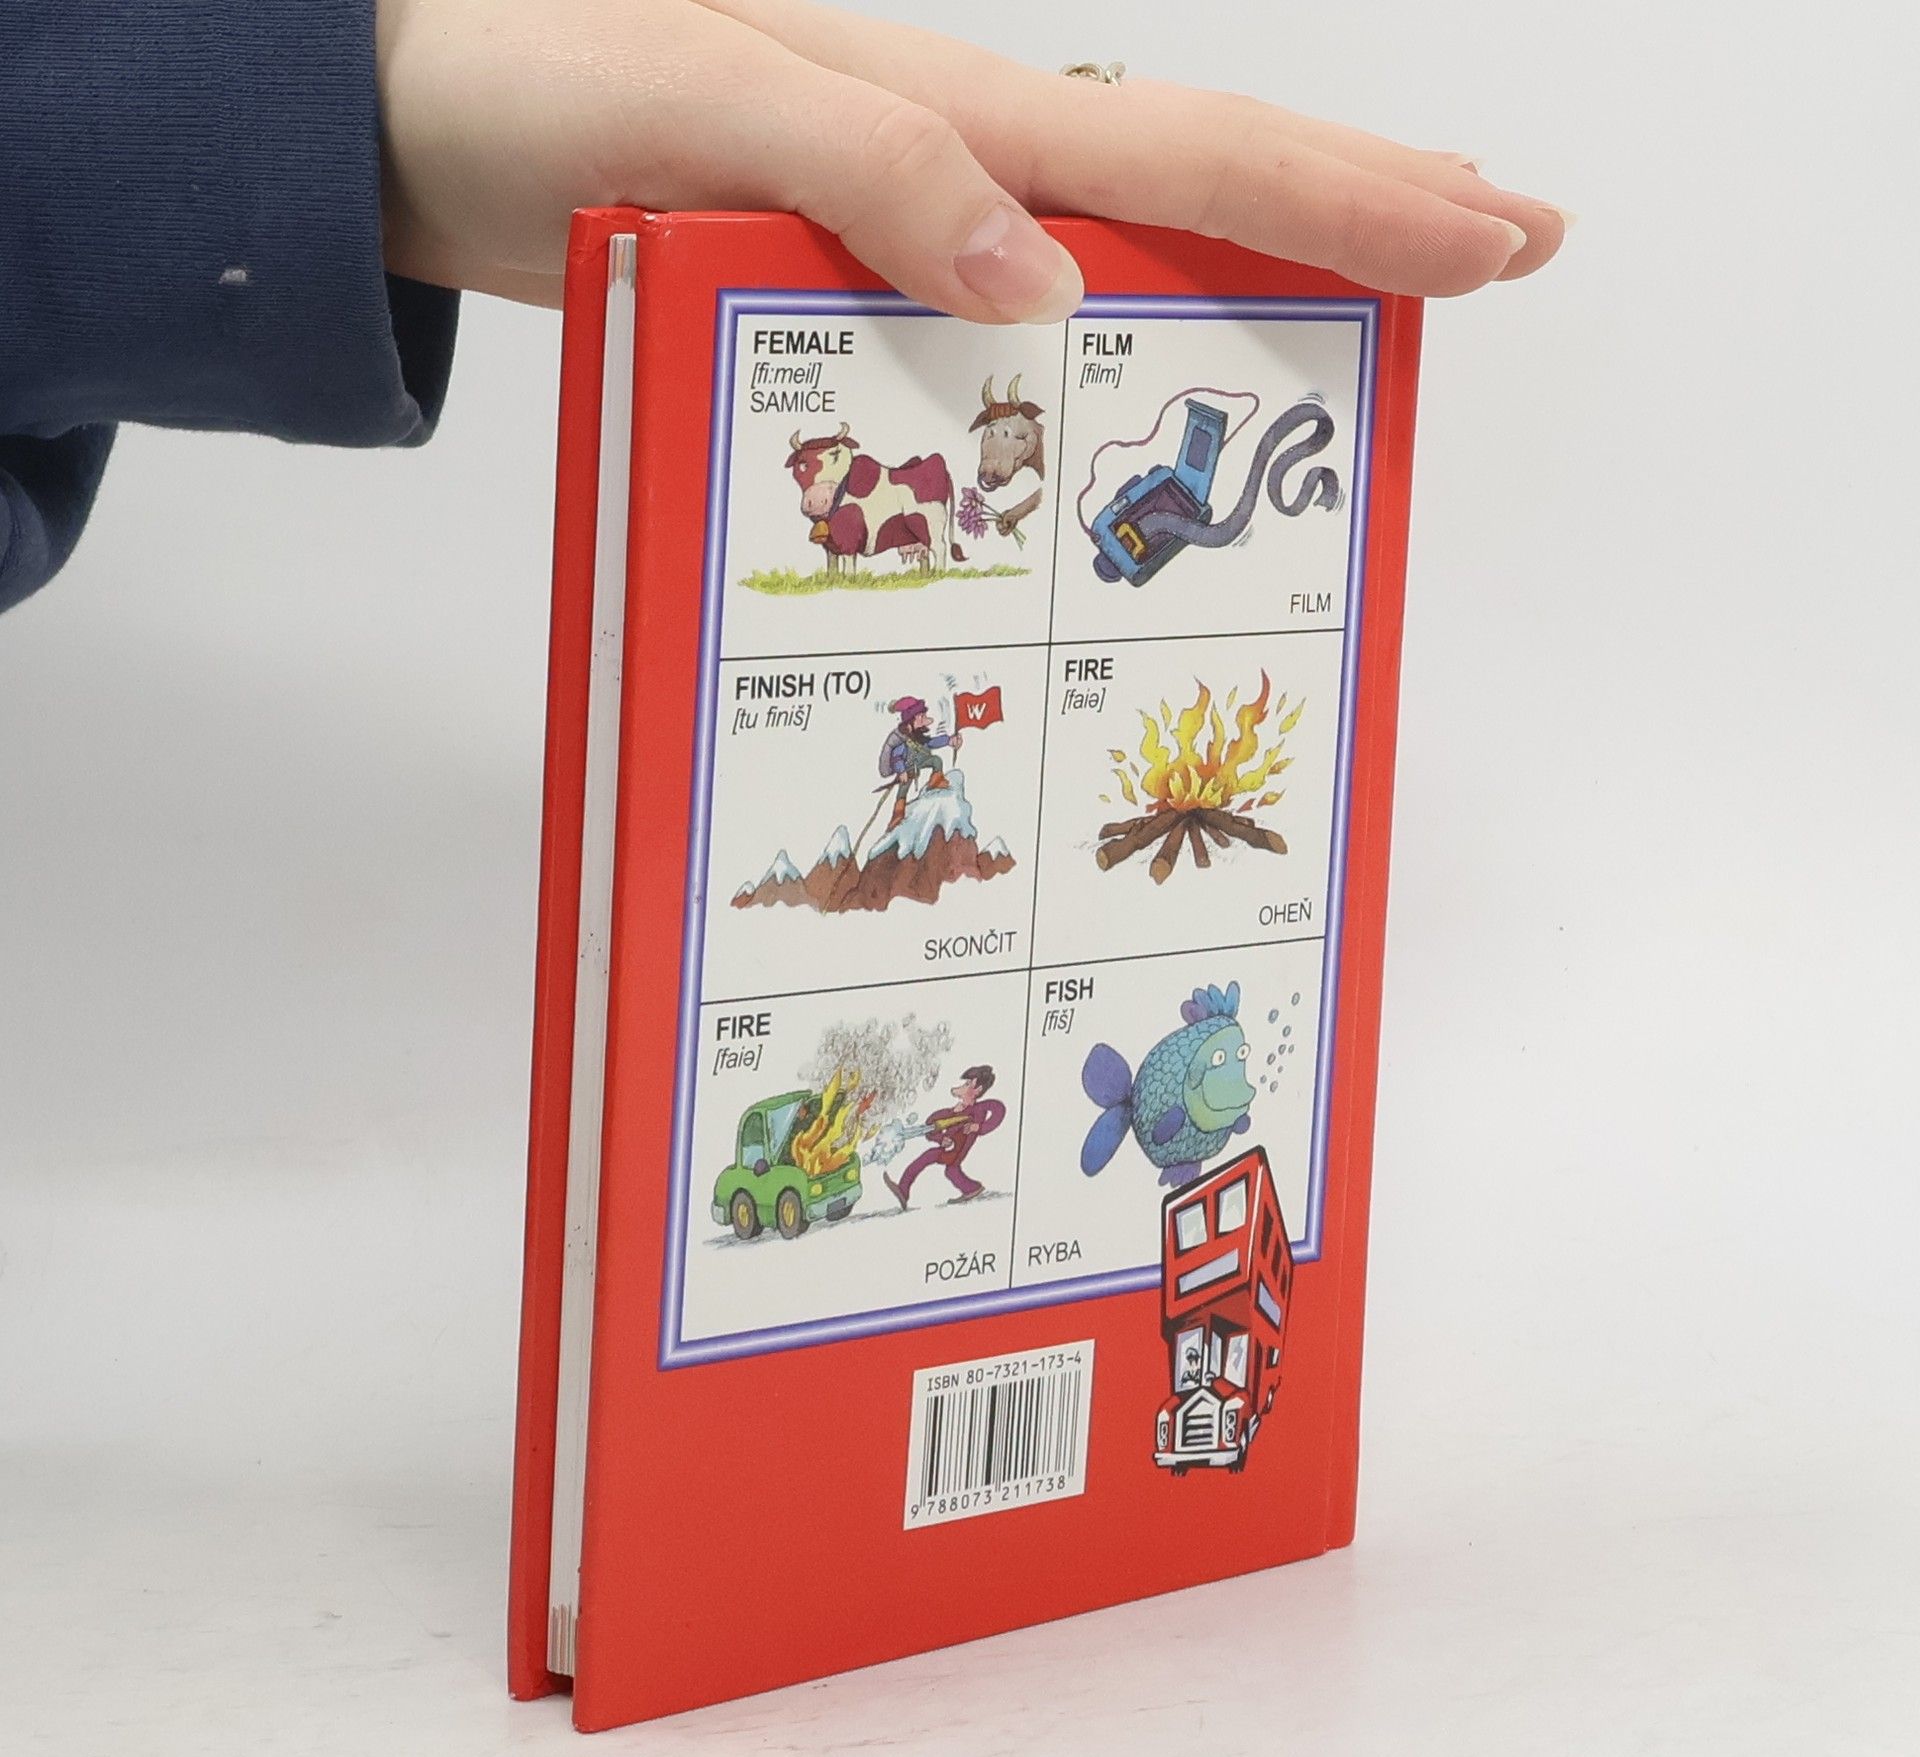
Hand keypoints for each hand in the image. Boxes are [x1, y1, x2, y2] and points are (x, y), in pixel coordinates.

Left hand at [375, 0, 1567, 317]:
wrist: (424, 130)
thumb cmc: (537, 95)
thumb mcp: (699, 111)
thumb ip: (865, 173)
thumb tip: (1041, 274)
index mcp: (952, 111)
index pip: (1194, 157)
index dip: (1349, 200)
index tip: (1490, 234)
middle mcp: (963, 159)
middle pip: (1204, 185)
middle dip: (1364, 211)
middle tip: (1509, 243)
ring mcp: (923, 219)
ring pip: (1135, 243)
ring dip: (1271, 264)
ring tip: (1389, 289)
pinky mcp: (867, 277)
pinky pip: (1033, 306)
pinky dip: (1125, 329)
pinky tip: (1155, 361)